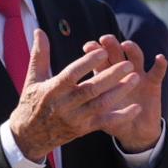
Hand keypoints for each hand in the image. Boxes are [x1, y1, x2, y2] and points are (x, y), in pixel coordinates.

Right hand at [7, 30, 141, 160]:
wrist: (30, 137)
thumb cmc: (32, 102)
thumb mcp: (32, 79)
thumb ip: (40, 55)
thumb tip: (40, 30)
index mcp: (52, 90)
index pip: (71, 75)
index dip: (87, 63)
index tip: (102, 51)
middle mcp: (65, 105)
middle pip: (90, 90)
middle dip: (111, 77)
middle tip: (129, 64)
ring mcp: (76, 118)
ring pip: (101, 105)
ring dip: (119, 92)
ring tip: (136, 78)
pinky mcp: (84, 129)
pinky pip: (105, 123)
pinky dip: (121, 116)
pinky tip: (137, 108)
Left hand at [81, 35, 167, 152]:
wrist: (133, 132)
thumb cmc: (110, 121)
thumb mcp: (93, 111)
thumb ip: (82, 100)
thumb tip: (62, 97)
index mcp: (105, 77)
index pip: (98, 60)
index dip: (94, 52)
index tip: (89, 45)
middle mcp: (121, 72)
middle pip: (117, 54)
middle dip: (111, 46)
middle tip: (106, 39)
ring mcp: (138, 76)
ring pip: (136, 58)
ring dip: (132, 50)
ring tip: (126, 45)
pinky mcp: (153, 84)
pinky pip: (157, 72)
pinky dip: (160, 65)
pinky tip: (159, 58)